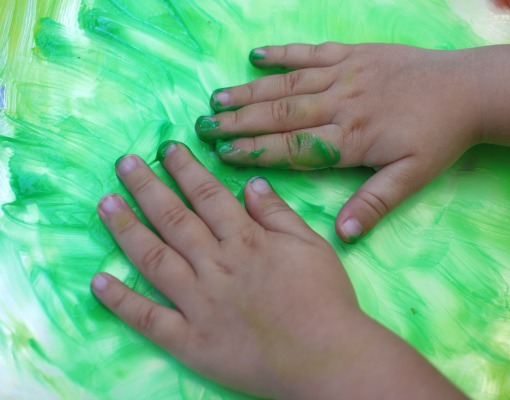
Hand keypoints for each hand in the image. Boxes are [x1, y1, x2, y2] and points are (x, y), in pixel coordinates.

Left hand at [91, 141, 464, 398]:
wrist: (326, 357)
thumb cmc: (325, 300)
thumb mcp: (312, 246)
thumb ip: (278, 214)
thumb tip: (250, 183)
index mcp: (246, 241)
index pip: (208, 196)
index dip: (185, 170)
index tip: (167, 150)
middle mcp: (216, 266)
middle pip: (174, 219)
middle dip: (147, 187)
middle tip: (125, 164)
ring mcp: (198, 303)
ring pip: (154, 259)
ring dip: (126, 229)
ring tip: (105, 204)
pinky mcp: (189, 340)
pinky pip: (149, 319)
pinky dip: (121, 301)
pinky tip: (98, 282)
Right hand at [195, 43, 481, 241]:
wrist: (469, 89)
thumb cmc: (439, 136)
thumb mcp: (413, 177)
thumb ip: (375, 203)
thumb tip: (341, 236)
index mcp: (352, 139)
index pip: (293, 147)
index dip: (256, 152)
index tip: (223, 156)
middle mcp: (341, 104)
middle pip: (280, 115)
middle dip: (239, 123)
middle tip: (202, 127)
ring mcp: (345, 74)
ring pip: (289, 84)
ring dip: (250, 92)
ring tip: (217, 99)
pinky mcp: (354, 53)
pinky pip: (312, 51)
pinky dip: (284, 53)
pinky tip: (257, 55)